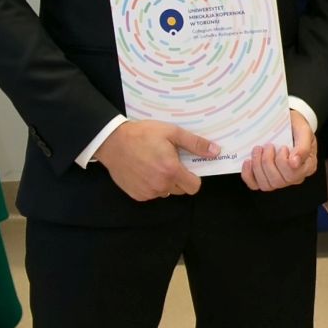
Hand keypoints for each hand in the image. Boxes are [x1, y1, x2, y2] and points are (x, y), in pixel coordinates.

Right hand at [94, 119, 217, 201]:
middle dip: (179, 178)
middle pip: (180, 190)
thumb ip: (195, 144)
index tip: (187, 167)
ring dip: (165, 182)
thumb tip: (215, 151)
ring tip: (154, 164)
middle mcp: (161, 186)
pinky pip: (151, 194)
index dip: (194, 178)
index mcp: (172, 171)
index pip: (194, 187)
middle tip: (169, 162)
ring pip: (166, 192)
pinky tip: (144, 170)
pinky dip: (151, 185)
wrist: (112, 141)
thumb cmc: (142, 135)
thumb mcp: (171, 132)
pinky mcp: (137, 195)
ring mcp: (147, 192)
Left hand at [241, 112, 317, 191]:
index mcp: (307, 166)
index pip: (294, 175)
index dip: (283, 163)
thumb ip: (303, 146)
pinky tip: (248, 161)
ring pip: (266, 185)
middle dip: (268, 162)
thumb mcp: (304, 130)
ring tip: (258, 149)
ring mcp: (279, 179)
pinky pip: (254, 185)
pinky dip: (248, 175)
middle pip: (279, 181)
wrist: (286, 122)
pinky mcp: (264, 179)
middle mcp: (294, 177)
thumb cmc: (296, 126)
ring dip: (258, 166)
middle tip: (268, 146)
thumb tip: (294, 163)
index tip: (283, 147)